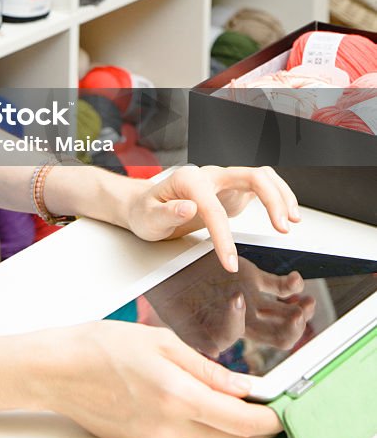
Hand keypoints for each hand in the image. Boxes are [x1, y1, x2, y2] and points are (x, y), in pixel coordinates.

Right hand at [43, 320, 281, 437]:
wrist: (59, 370)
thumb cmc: (102, 346)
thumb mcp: (160, 341)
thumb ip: (206, 367)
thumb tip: (242, 386)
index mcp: (177, 395)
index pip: (241, 422)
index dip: (269, 419)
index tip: (281, 410)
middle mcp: (168, 427)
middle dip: (253, 428)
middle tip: (264, 407)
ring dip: (223, 425)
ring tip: (220, 396)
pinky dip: (191, 423)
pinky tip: (177, 398)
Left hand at [124, 165, 300, 271]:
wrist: (145, 205)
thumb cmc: (146, 211)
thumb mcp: (148, 216)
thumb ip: (167, 212)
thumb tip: (189, 207)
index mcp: (189, 181)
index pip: (213, 208)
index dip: (224, 237)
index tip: (229, 262)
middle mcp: (210, 175)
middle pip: (250, 175)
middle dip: (271, 199)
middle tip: (283, 228)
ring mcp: (223, 181)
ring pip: (261, 176)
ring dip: (280, 194)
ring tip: (292, 221)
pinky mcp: (232, 190)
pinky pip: (261, 186)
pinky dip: (277, 196)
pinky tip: (286, 213)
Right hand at [146, 255, 315, 357]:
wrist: (168, 263)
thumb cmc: (167, 289)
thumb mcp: (174, 313)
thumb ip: (193, 335)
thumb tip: (213, 352)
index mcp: (221, 329)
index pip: (238, 335)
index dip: (240, 321)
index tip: (234, 298)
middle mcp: (241, 318)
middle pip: (276, 335)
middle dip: (292, 329)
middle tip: (298, 316)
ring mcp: (251, 299)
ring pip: (285, 314)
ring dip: (301, 311)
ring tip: (307, 303)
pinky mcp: (254, 279)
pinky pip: (280, 288)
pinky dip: (293, 285)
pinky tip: (295, 280)